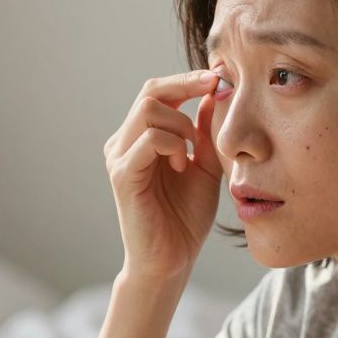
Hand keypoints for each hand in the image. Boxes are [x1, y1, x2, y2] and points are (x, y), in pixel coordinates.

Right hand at [103, 70, 222, 282]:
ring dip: (180, 125)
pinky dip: (172, 144)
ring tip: (192, 153)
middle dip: (185, 86)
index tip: (217, 77)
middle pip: (150, 91)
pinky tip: (183, 165)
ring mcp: (119, 157)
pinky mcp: (122, 175)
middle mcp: (124, 142)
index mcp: (141, 137)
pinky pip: (148, 140)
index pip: (157, 91)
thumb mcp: (206, 165)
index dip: (186, 79)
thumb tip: (214, 94)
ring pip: (148, 110)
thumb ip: (206, 132)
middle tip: (214, 90)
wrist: (171, 260)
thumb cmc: (185, 218)